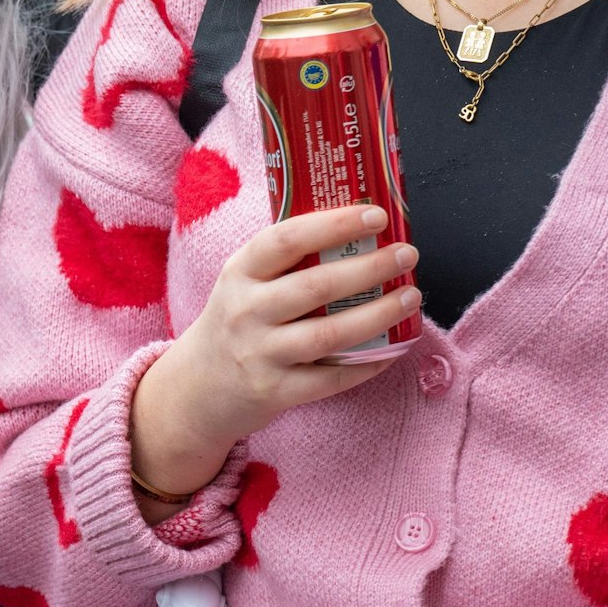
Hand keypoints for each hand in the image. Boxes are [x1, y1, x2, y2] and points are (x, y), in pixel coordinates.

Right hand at [130, 205, 420, 517]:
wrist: (196, 388)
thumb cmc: (234, 324)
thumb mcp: (242, 284)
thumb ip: (286, 261)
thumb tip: (358, 228)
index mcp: (239, 274)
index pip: (287, 239)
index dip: (334, 224)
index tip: (375, 214)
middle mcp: (245, 312)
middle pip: (317, 286)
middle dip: (370, 267)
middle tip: (407, 255)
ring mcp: (259, 354)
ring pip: (330, 333)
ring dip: (378, 314)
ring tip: (410, 298)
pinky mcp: (274, 392)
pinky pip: (331, 378)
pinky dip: (368, 364)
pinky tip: (392, 349)